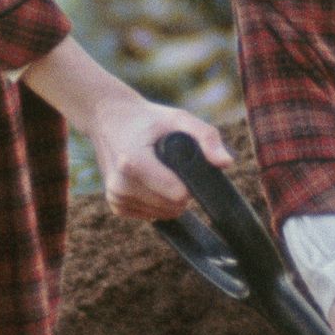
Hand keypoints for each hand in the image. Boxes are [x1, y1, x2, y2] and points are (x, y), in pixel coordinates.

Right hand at [88, 91, 233, 221]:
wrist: (107, 118)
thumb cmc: (148, 119)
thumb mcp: (178, 118)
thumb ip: (206, 137)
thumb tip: (226, 163)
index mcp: (133, 163)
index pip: (178, 195)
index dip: (190, 183)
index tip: (184, 165)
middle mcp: (120, 184)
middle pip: (172, 208)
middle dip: (181, 191)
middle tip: (172, 166)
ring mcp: (116, 196)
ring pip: (163, 214)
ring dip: (169, 198)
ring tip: (159, 170)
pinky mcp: (116, 205)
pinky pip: (150, 216)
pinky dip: (156, 202)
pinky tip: (150, 180)